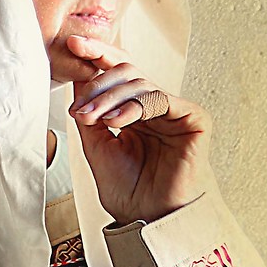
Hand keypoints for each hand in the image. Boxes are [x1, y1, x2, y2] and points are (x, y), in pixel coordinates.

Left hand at [62, 36, 216, 225]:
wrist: (147, 222)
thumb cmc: (127, 192)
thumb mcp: (96, 146)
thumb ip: (90, 111)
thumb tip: (77, 74)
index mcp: (135, 110)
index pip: (116, 73)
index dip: (96, 55)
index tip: (72, 44)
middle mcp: (156, 106)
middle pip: (127, 71)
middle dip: (98, 85)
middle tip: (80, 110)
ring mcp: (176, 111)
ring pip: (140, 83)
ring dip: (111, 99)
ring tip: (93, 120)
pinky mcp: (194, 119)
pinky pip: (161, 98)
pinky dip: (136, 106)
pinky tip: (117, 122)